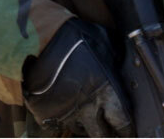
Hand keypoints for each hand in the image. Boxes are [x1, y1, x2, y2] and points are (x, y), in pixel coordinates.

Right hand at [23, 19, 133, 136]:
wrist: (37, 36)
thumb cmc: (73, 35)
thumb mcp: (103, 41)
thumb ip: (114, 58)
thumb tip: (122, 61)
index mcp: (107, 93)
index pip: (124, 124)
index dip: (126, 129)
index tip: (126, 129)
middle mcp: (88, 108)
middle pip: (101, 135)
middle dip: (105, 132)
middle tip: (105, 127)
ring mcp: (65, 112)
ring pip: (78, 129)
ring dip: (82, 122)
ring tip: (80, 111)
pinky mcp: (44, 112)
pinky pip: (54, 124)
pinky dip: (58, 118)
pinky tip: (59, 106)